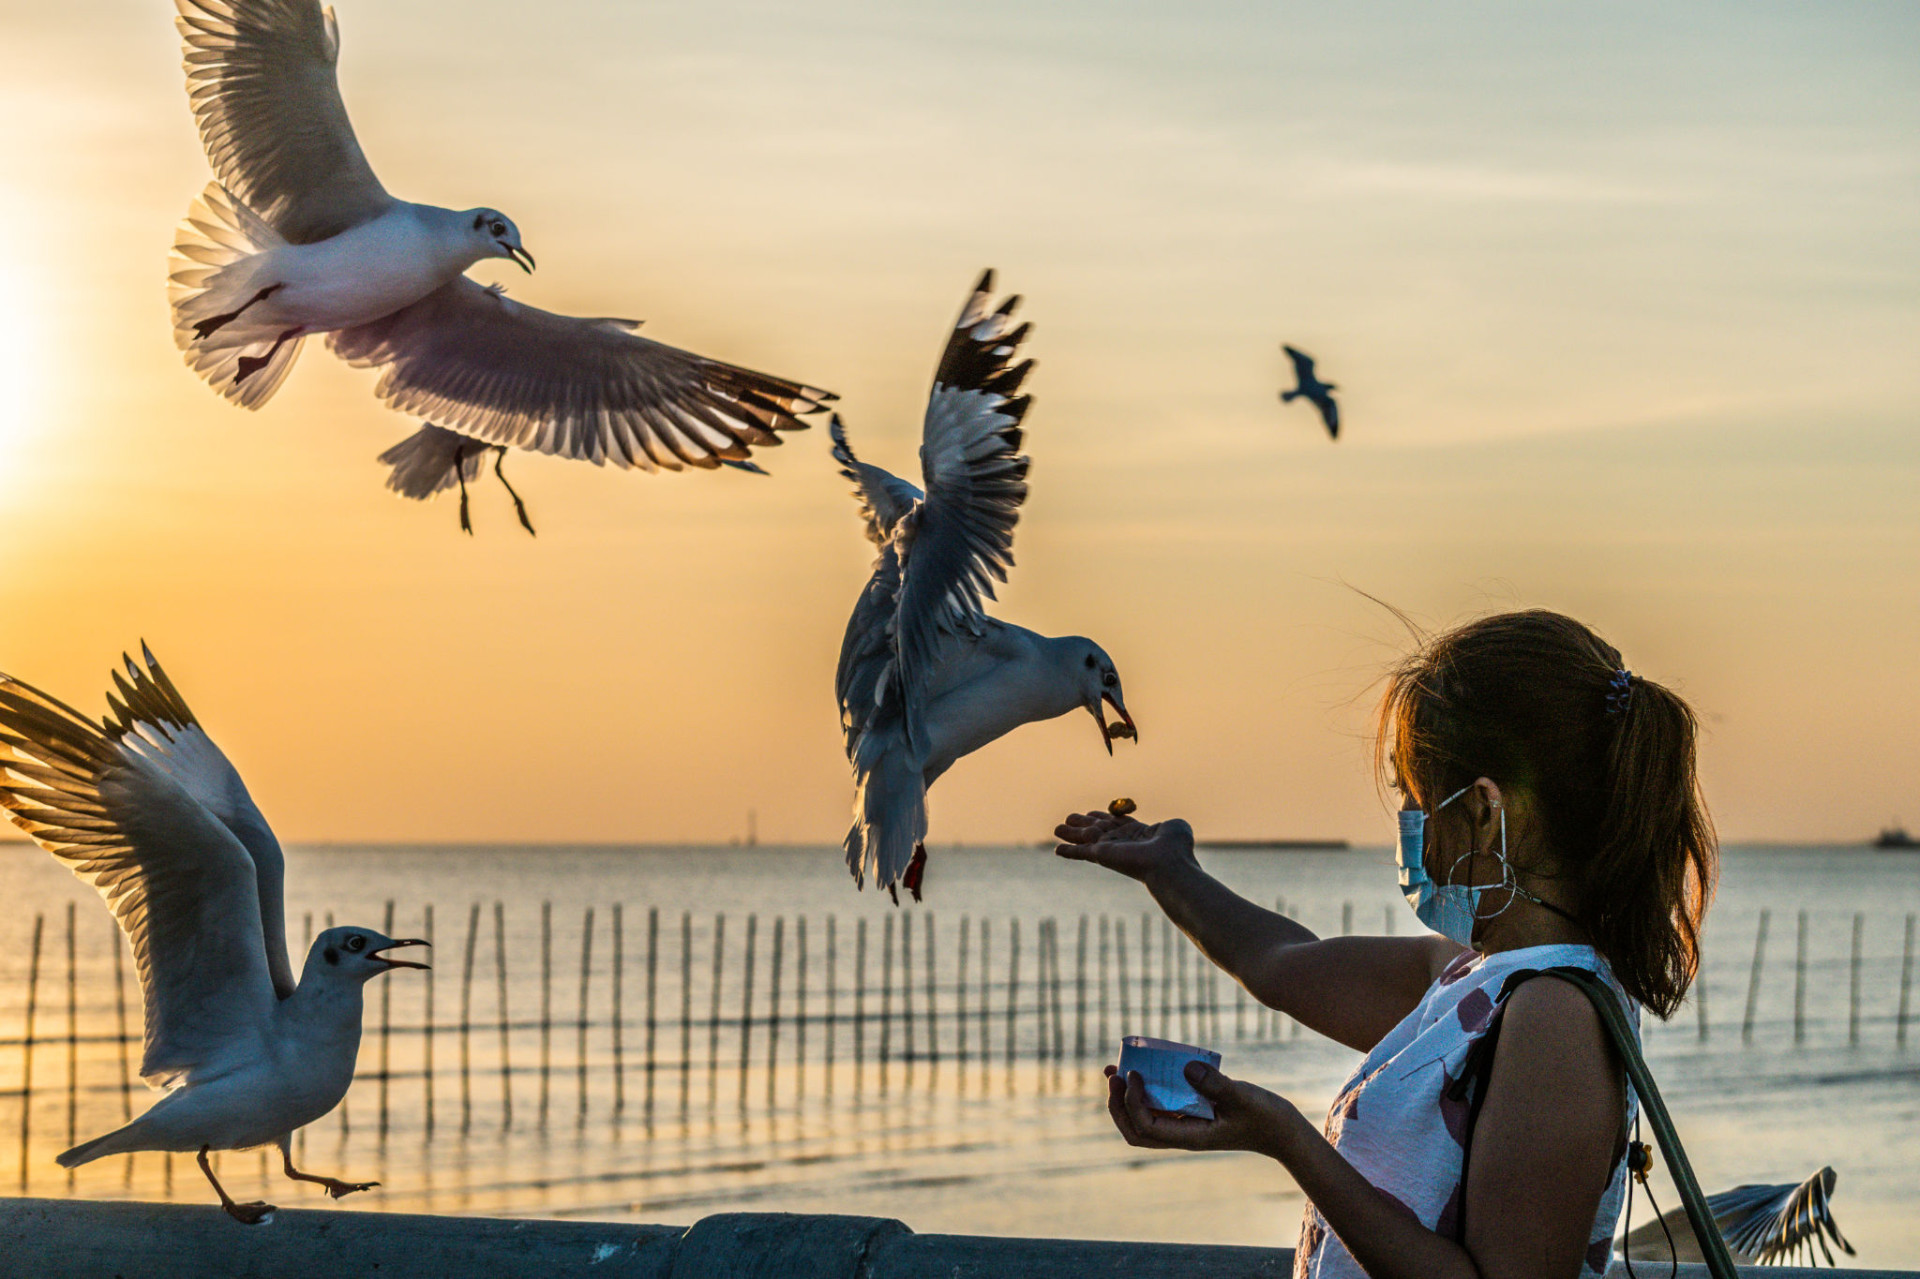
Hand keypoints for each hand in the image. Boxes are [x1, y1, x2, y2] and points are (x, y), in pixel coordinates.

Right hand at [1053, 811, 1195, 884]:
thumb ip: (1167, 826)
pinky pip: (1081, 852)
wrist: (1169, 861)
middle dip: (1083, 823)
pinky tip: (1057, 850)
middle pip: (1098, 830)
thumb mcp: (1175, 828)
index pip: (1116, 824)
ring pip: (1085, 839)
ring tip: (1056, 829)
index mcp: (1138, 834)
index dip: (1103, 817)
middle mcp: (1122, 842)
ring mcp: (1111, 849)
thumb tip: (1164, 829)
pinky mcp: (1102, 854)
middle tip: (1068, 819)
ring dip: (1071, 835)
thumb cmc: (1176, 847)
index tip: (1091, 813)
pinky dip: (1069, 851)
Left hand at [1104, 1060, 1300, 1159]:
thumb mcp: (1243, 1097)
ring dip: (1125, 1099)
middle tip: (1113, 1075)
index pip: (1147, 1128)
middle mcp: (1182, 1134)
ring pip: (1143, 1120)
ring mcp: (1186, 1126)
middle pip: (1136, 1131)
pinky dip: (1145, 1092)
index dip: (1133, 1103)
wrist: (1281, 1131)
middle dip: (1118, 1106)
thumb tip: (1186, 1066)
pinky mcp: (1192, 1114)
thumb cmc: (1265, 1117)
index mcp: (1190, 1138)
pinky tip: (1145, 1069)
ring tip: (1115, 1070)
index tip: (1133, 1075)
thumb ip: (1216, 1084)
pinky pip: (1159, 1107)